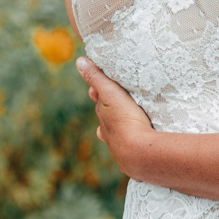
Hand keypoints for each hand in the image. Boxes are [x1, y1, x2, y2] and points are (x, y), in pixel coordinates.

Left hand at [76, 57, 153, 176]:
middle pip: (107, 117)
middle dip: (111, 109)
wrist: (138, 153)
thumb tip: (79, 61)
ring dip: (121, 127)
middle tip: (120, 100)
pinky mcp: (131, 157)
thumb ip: (96, 77)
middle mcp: (107, 131)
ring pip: (116, 134)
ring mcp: (118, 146)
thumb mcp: (111, 93)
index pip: (99, 101)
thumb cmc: (125, 120)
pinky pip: (129, 147)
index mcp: (103, 115)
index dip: (100, 92)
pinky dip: (131, 142)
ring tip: (128, 122)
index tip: (103, 86)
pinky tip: (137, 142)